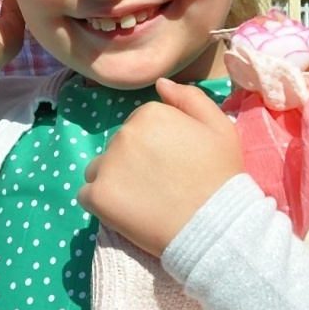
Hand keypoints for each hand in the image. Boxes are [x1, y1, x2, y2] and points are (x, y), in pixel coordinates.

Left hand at [77, 78, 243, 256]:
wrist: (215, 226)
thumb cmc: (220, 176)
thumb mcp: (219, 127)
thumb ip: (190, 98)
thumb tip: (160, 84)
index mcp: (150, 114)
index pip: (139, 125)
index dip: (156, 146)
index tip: (172, 165)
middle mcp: (123, 134)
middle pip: (118, 146)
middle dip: (133, 161)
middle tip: (160, 185)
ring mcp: (107, 165)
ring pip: (99, 168)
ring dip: (114, 180)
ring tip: (141, 200)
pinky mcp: (97, 196)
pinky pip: (87, 195)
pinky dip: (102, 203)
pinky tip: (127, 212)